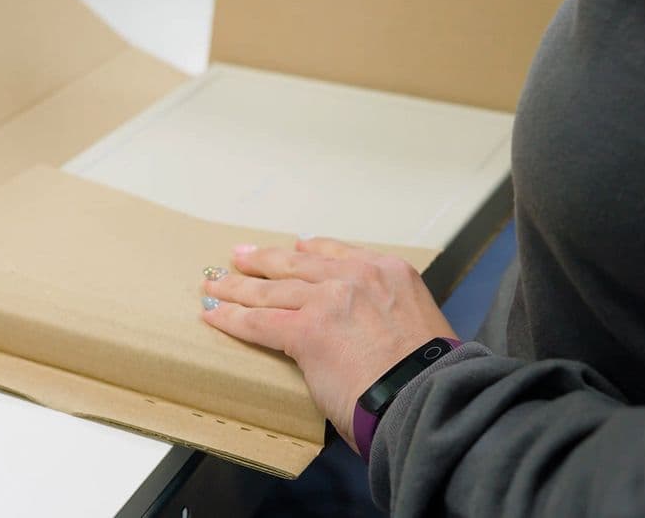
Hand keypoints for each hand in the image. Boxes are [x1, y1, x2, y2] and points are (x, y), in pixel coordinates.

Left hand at [201, 237, 456, 449]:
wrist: (427, 394)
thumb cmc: (430, 374)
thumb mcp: (419, 321)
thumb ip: (388, 313)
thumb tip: (370, 333)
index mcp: (389, 271)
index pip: (337, 252)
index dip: (308, 252)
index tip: (293, 249)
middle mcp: (357, 276)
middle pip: (297, 264)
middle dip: (265, 260)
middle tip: (242, 256)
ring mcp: (328, 299)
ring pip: (271, 289)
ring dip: (238, 286)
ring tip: (216, 285)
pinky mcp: (305, 330)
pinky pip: (258, 321)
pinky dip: (232, 317)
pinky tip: (214, 315)